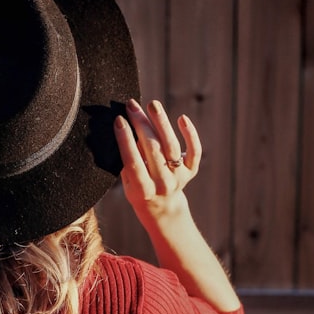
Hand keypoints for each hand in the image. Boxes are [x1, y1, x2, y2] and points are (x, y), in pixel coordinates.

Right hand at [114, 98, 200, 220]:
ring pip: (171, 146)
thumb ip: (128, 161)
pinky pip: (194, 151)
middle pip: (152, 149)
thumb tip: (125, 129)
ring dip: (161, 123)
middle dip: (140, 124)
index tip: (119, 120)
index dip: (125, 140)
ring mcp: (179, 177)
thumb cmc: (139, 190)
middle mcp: (162, 184)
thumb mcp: (128, 183)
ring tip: (152, 105)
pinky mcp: (191, 170)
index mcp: (143, 190)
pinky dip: (190, 134)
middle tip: (131, 105)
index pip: (133, 161)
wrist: (162, 208)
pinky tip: (182, 118)